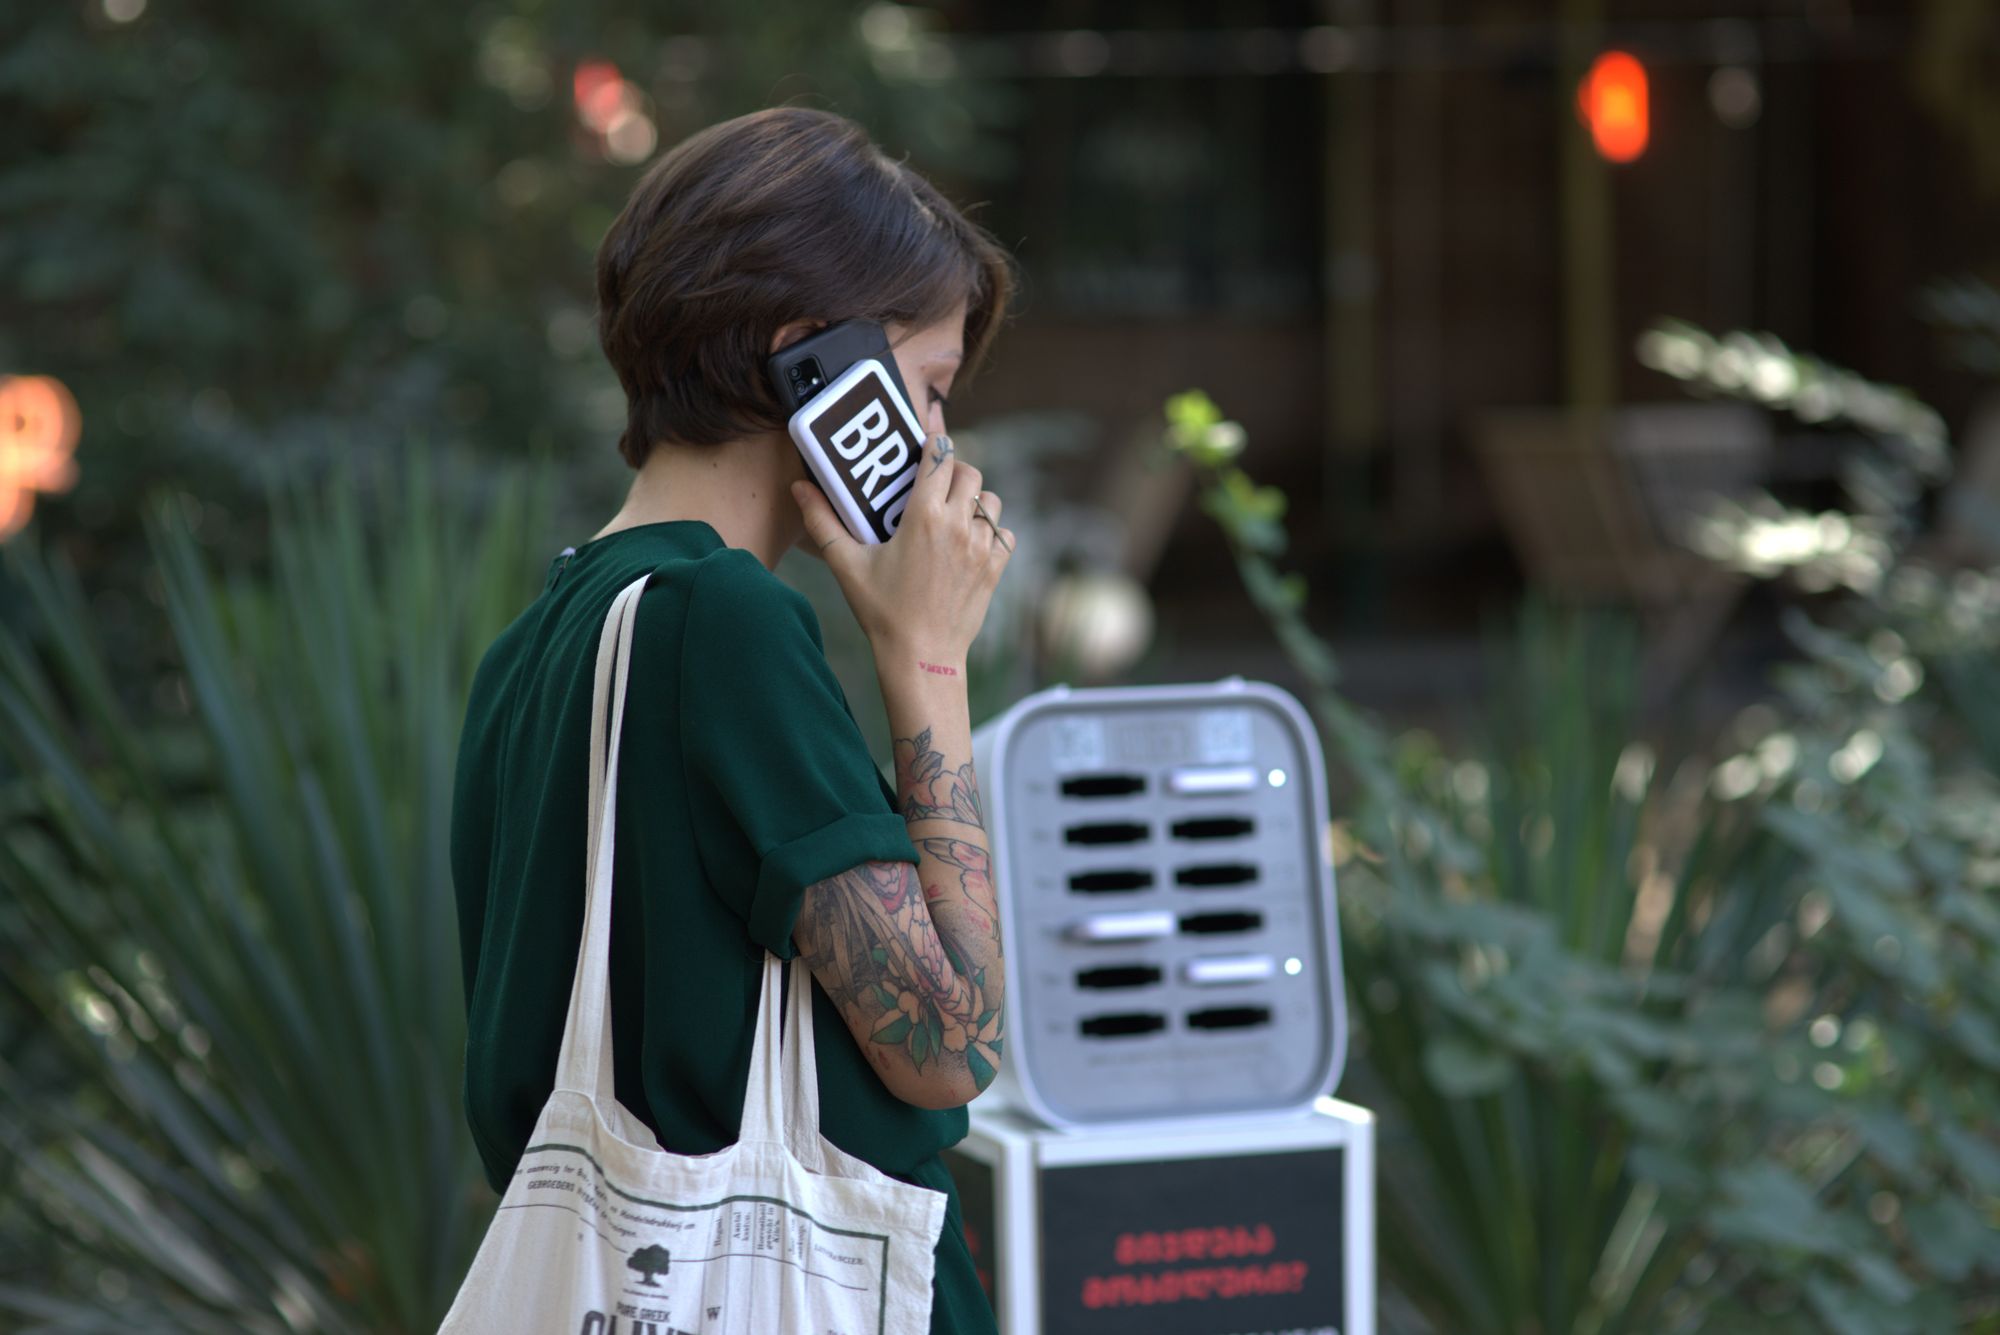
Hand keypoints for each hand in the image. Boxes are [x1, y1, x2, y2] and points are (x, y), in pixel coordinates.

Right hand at [791, 435, 1014, 666]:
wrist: (921, 657)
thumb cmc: (882, 611)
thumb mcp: (846, 565)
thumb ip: (822, 522)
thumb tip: (798, 487)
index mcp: (924, 516)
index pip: (941, 457)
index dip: (935, 444)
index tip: (926, 444)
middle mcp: (958, 525)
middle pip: (970, 473)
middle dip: (954, 471)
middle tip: (935, 483)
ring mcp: (981, 547)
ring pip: (991, 501)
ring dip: (974, 500)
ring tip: (953, 513)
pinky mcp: (995, 568)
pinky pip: (1004, 533)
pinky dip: (991, 531)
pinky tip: (970, 542)